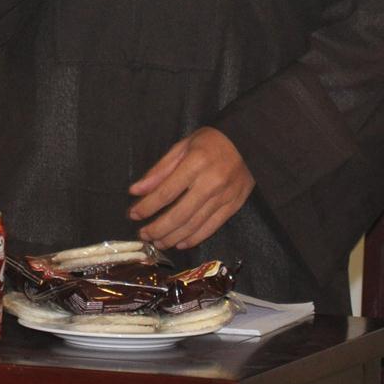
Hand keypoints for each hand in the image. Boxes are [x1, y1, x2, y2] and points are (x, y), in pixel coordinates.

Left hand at [128, 127, 254, 251]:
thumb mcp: (183, 146)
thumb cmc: (212, 141)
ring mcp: (224, 196)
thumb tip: (136, 190)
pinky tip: (180, 243)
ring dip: (173, 237)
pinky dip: (194, 238)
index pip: (166, 192)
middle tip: (143, 234)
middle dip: (158, 228)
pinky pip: (211, 227)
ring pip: (194, 224)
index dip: (147, 207)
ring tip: (158, 242)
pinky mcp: (234, 205)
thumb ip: (160, 170)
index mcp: (195, 163)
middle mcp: (210, 182)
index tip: (133, 214)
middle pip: (179, 213)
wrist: (249, 142)